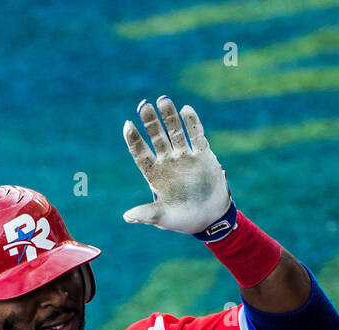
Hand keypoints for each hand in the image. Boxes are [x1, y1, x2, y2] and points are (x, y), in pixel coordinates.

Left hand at [122, 97, 232, 234]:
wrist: (211, 219)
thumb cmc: (183, 220)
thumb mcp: (164, 218)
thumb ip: (147, 214)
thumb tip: (127, 216)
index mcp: (154, 174)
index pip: (140, 153)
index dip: (134, 139)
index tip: (128, 125)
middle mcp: (168, 162)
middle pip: (156, 137)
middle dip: (151, 122)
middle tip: (144, 106)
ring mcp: (185, 157)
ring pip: (175, 132)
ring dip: (169, 117)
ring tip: (164, 100)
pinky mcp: (203, 156)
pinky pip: (196, 136)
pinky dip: (192, 123)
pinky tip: (186, 110)